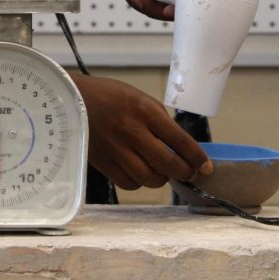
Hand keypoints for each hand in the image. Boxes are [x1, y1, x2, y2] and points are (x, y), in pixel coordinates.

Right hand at [73, 74, 211, 189]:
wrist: (72, 99)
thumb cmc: (110, 96)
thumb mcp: (140, 98)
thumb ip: (160, 121)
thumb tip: (180, 146)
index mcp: (145, 110)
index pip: (179, 140)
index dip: (197, 157)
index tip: (206, 168)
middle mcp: (131, 130)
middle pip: (167, 163)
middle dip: (184, 172)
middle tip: (189, 173)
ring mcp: (115, 148)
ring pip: (148, 178)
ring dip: (162, 179)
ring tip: (163, 172)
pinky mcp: (102, 161)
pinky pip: (128, 183)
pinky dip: (140, 182)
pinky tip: (141, 172)